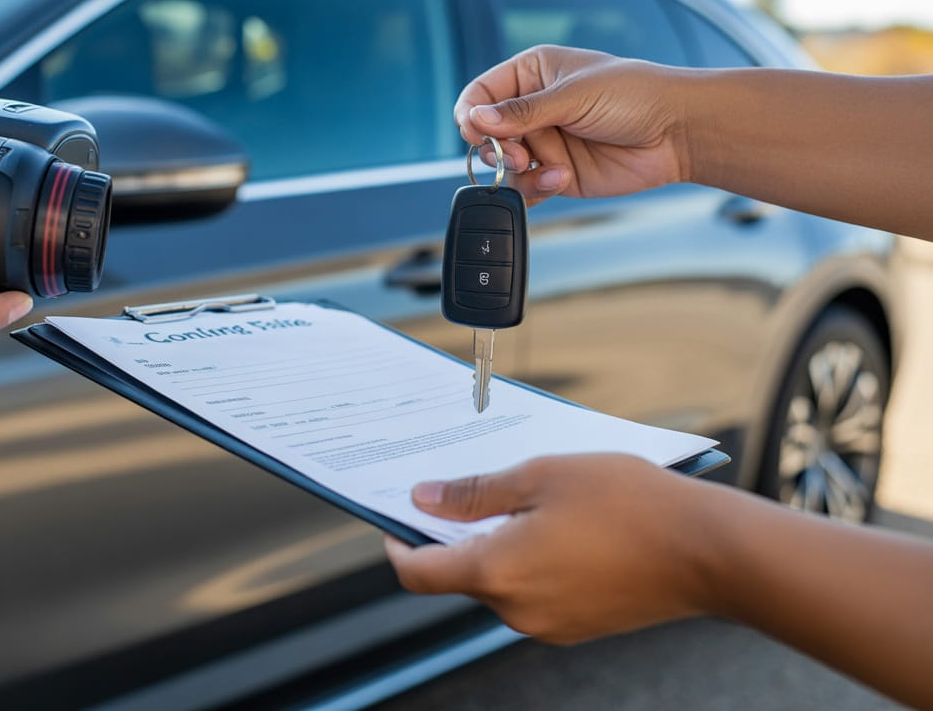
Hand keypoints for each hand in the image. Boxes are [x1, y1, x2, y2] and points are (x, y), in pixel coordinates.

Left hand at [384, 454, 718, 643]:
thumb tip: (422, 499)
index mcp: (497, 572)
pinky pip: (533, 593)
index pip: (419, 572)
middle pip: (460, 575)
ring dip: (498, 545)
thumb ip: (473, 492)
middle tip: (472, 488)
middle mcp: (515, 610)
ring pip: (498, 583)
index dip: (398, 544)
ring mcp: (547, 625)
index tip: (395, 521)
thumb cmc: (628, 503)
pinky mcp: (577, 626)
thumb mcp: (541, 476)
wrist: (708, 552)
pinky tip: (558, 528)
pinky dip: (530, 562)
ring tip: (529, 500)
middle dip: (456, 534)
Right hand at [454, 45, 692, 205]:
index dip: (472, 114)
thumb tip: (475, 118)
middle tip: (519, 155)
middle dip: (497, 148)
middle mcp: (533, 108)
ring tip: (546, 167)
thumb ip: (522, 112)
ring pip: (504, 166)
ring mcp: (545, 142)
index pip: (480, 94)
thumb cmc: (635, 95)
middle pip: (485, 135)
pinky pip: (527, 188)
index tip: (477, 132)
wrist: (677, 132)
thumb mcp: (574, 96)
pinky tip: (561, 178)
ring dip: (519, 171)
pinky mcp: (556, 172)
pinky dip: (536, 188)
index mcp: (532, 74)